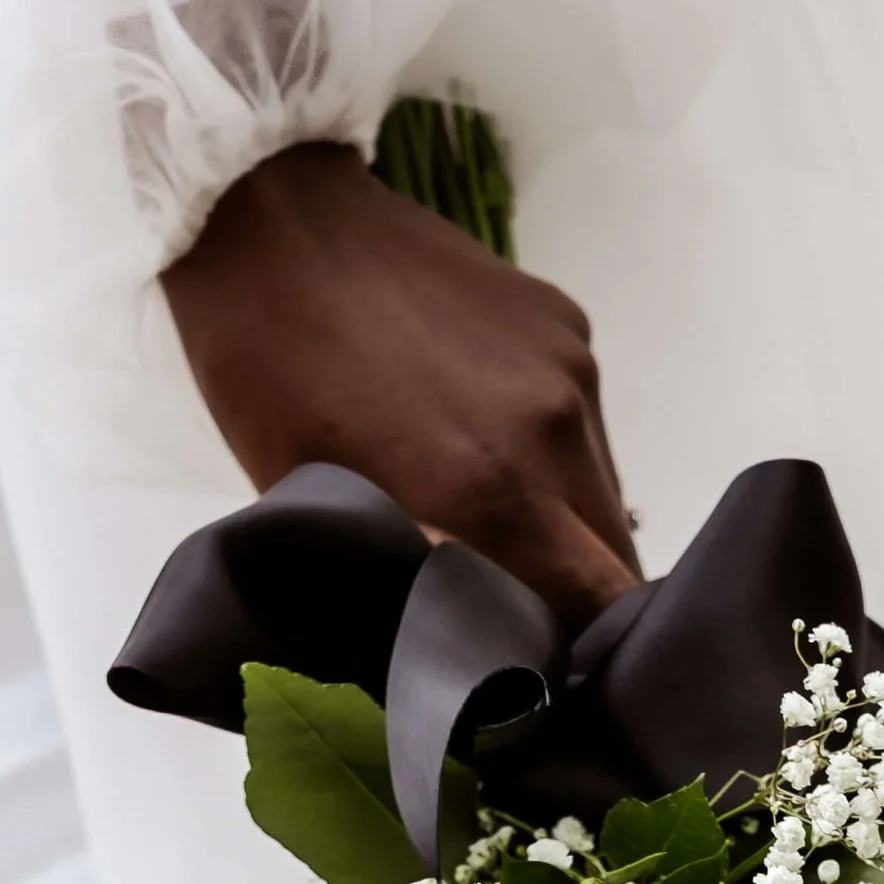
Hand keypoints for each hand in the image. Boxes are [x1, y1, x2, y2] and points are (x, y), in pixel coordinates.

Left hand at [162, 141, 640, 632]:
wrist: (265, 211)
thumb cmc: (267, 375)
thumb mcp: (315, 506)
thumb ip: (406, 581)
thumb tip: (460, 652)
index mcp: (494, 492)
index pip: (603, 610)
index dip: (586, 656)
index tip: (544, 672)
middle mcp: (554, 432)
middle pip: (619, 561)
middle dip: (583, 602)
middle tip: (519, 614)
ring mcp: (570, 369)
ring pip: (606, 492)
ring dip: (569, 527)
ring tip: (495, 516)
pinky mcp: (566, 323)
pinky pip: (586, 422)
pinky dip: (553, 452)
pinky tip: (484, 433)